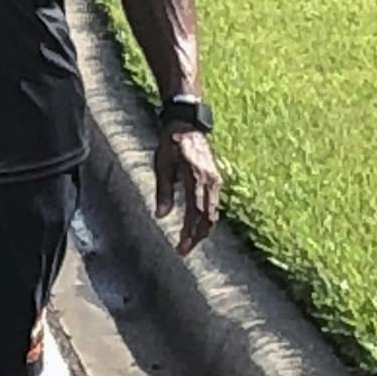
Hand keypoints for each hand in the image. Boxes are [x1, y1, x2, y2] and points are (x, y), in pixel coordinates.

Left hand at [153, 122, 221, 255]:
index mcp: (196, 177)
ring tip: (190, 242)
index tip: (181, 247)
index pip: (195, 213)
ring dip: (202, 229)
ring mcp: (215, 180)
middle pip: (207, 217)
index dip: (189, 232)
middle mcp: (210, 181)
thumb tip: (160, 216)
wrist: (187, 125)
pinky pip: (214, 204)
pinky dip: (207, 218)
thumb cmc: (170, 144)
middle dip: (196, 236)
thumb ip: (164, 192)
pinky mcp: (216, 179)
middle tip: (184, 250)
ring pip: (213, 212)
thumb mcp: (162, 166)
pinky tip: (199, 227)